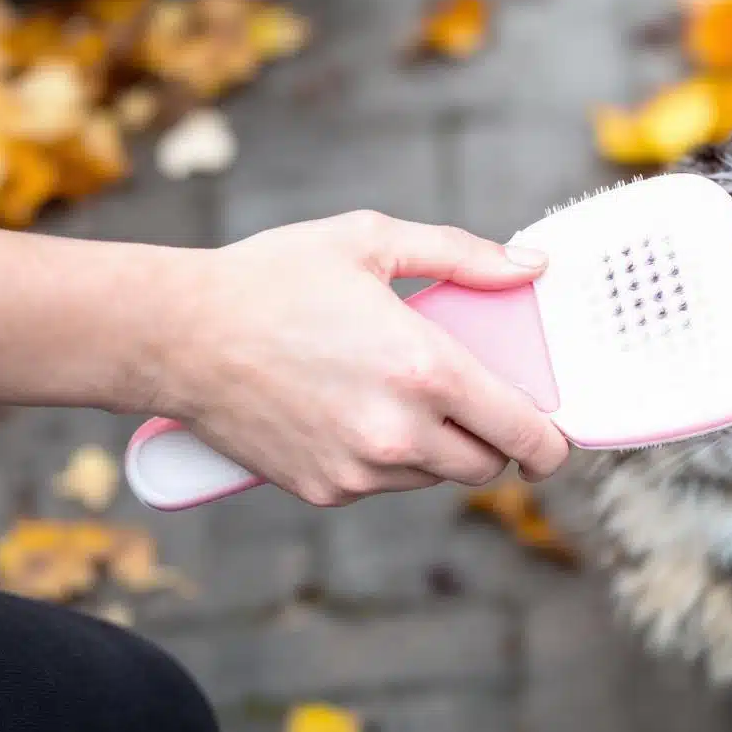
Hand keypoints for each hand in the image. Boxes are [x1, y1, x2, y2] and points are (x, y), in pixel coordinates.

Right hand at [156, 210, 569, 505]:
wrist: (176, 336)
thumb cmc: (275, 279)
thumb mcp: (373, 241)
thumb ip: (464, 257)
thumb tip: (532, 266)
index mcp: (428, 371)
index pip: (524, 434)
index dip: (552, 444)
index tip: (554, 439)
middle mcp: (402, 432)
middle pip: (488, 465)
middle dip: (495, 440)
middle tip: (477, 403)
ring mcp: (362, 469)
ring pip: (438, 477)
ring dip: (441, 447)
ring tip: (402, 395)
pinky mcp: (326, 490)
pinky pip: (386, 485)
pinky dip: (389, 459)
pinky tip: (355, 412)